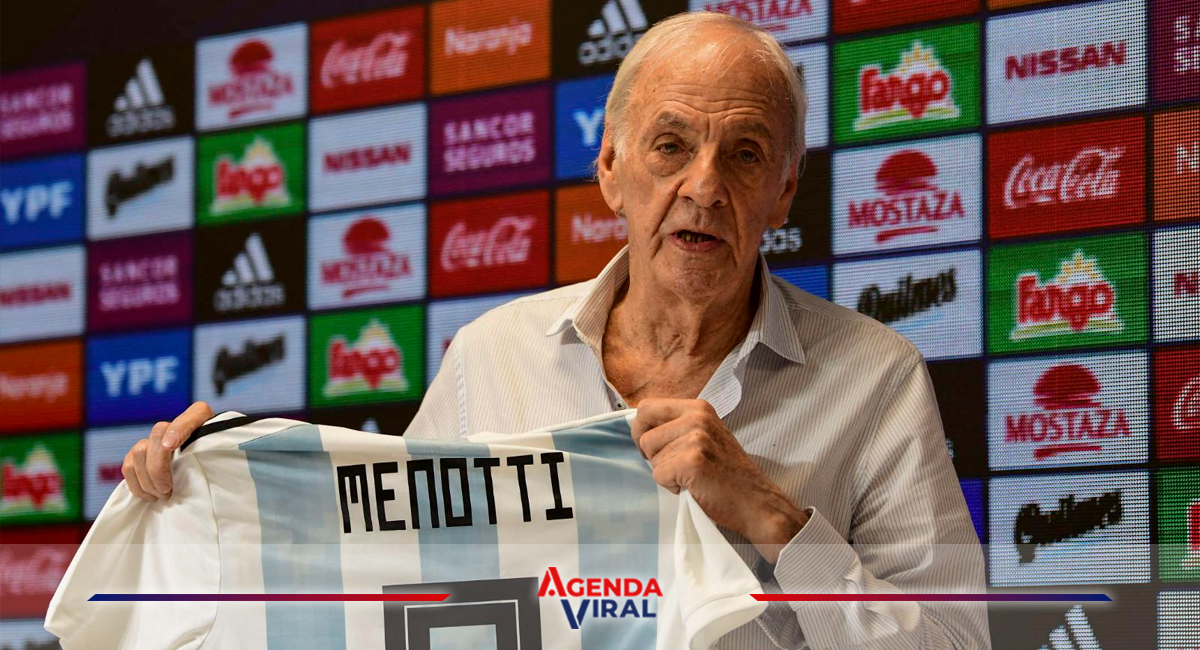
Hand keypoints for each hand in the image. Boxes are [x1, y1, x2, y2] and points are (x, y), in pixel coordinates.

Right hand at [120, 401, 212, 500]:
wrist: (206, 472)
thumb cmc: (218, 466)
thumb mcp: (223, 459)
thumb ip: (219, 455)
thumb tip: (215, 470)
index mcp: (202, 418)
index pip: (194, 414)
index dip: (178, 429)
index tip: (170, 446)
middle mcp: (177, 423)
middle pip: (157, 434)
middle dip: (158, 466)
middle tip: (167, 491)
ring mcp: (156, 438)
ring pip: (139, 451)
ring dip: (147, 479)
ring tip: (161, 496)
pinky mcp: (141, 454)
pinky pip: (128, 465)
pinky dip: (136, 483)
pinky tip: (149, 495)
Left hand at [632, 398, 808, 562]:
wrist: (755, 501)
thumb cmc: (726, 473)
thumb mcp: (705, 435)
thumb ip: (678, 426)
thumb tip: (639, 425)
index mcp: (698, 407)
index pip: (647, 407)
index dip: (642, 430)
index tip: (655, 448)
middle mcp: (697, 417)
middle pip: (643, 432)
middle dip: (648, 453)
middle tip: (668, 465)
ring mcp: (696, 438)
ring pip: (650, 456)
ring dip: (664, 472)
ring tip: (689, 477)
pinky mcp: (692, 462)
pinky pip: (658, 475)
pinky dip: (670, 486)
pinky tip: (691, 487)